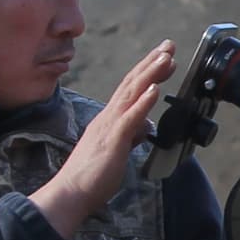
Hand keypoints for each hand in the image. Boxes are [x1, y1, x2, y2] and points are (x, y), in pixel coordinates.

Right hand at [31, 41, 173, 239]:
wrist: (70, 194)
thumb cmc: (91, 177)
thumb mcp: (117, 151)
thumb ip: (131, 135)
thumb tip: (146, 126)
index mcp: (109, 119)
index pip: (130, 89)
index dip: (147, 72)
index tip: (164, 59)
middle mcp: (108, 117)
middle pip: (132, 83)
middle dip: (151, 62)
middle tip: (169, 45)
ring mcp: (109, 126)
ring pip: (131, 94)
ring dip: (150, 74)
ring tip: (166, 57)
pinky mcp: (112, 141)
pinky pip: (129, 118)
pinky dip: (142, 102)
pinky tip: (154, 89)